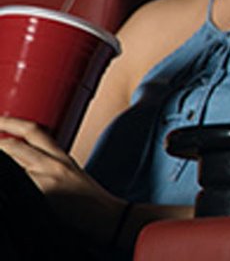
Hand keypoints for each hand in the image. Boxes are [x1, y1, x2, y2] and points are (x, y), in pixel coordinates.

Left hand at [0, 116, 124, 238]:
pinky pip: (18, 183)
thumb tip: (22, 166)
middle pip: (17, 145)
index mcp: (61, 157)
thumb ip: (48, 167)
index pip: (34, 131)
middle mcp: (55, 163)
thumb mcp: (71, 175)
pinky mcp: (45, 194)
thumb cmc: (91, 201)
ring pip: (13, 161)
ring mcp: (48, 179)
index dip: (12, 123)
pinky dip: (7, 184)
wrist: (109, 217)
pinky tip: (4, 189)